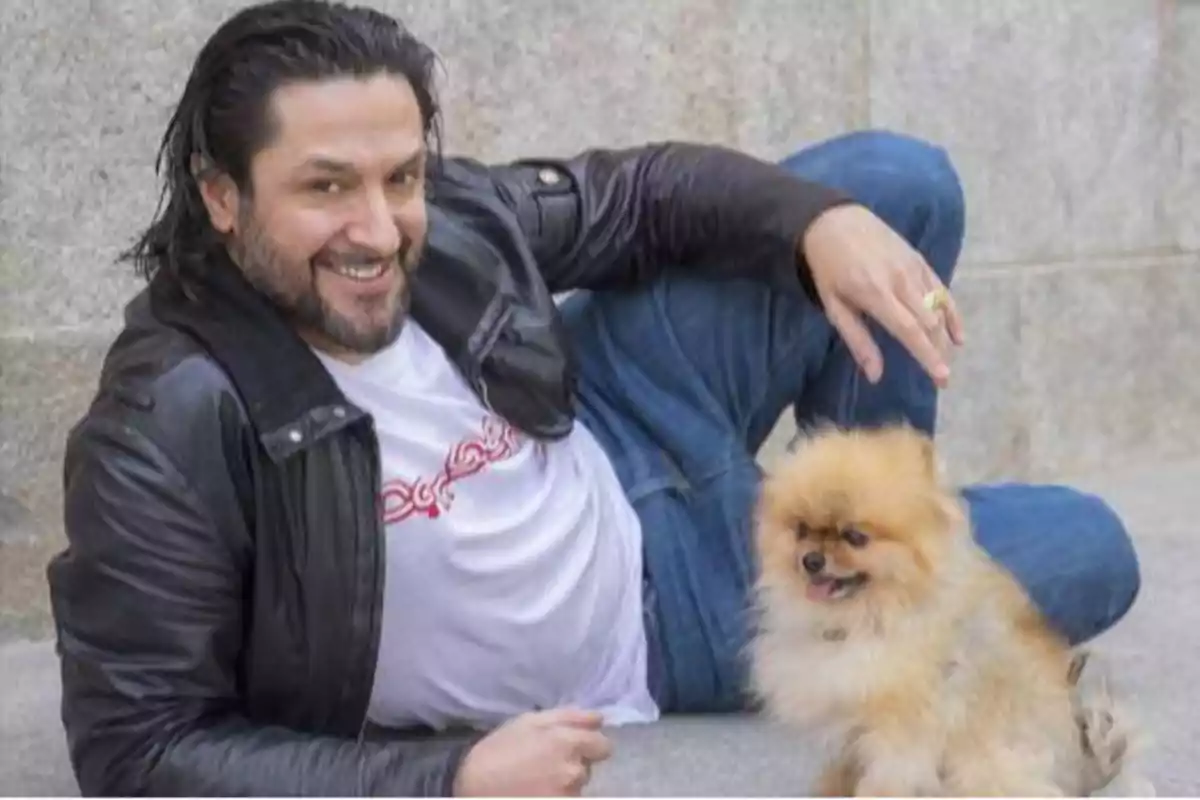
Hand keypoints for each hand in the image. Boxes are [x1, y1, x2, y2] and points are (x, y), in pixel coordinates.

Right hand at [454, 708, 612, 796]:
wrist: (473, 786)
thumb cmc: (500, 749)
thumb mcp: (529, 721)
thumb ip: (569, 717)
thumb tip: (599, 719)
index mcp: (568, 742)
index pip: (603, 746)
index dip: (590, 745)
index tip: (575, 747)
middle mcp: (573, 770)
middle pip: (588, 767)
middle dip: (573, 763)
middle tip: (545, 763)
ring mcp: (566, 794)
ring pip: (576, 786)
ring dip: (563, 782)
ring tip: (536, 779)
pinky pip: (566, 798)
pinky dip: (555, 795)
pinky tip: (535, 791)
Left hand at [801, 204, 964, 386]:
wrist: (835, 222)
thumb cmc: (829, 269)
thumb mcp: (834, 307)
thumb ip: (858, 341)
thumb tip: (875, 376)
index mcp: (876, 293)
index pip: (909, 330)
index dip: (927, 356)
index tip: (942, 378)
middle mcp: (900, 281)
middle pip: (930, 322)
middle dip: (939, 353)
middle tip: (942, 379)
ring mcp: (913, 268)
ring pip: (939, 308)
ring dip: (945, 337)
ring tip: (945, 359)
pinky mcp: (920, 260)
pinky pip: (942, 290)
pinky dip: (953, 313)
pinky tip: (958, 335)